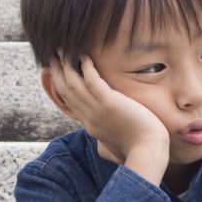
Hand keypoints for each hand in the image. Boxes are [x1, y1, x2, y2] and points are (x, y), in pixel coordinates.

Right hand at [42, 56, 167, 184]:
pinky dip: (86, 68)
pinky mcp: (110, 103)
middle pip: (66, 91)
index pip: (70, 103)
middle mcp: (89, 117)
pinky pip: (92, 81)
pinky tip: (84, 56)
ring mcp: (97, 111)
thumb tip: (104, 147)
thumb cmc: (138, 149)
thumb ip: (107, 142)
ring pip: (73, 85)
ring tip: (63, 50)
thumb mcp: (115, 145)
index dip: (61, 86)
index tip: (57, 72)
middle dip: (57, 72)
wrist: (148, 152)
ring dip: (66, 65)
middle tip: (53, 56)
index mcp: (90, 126)